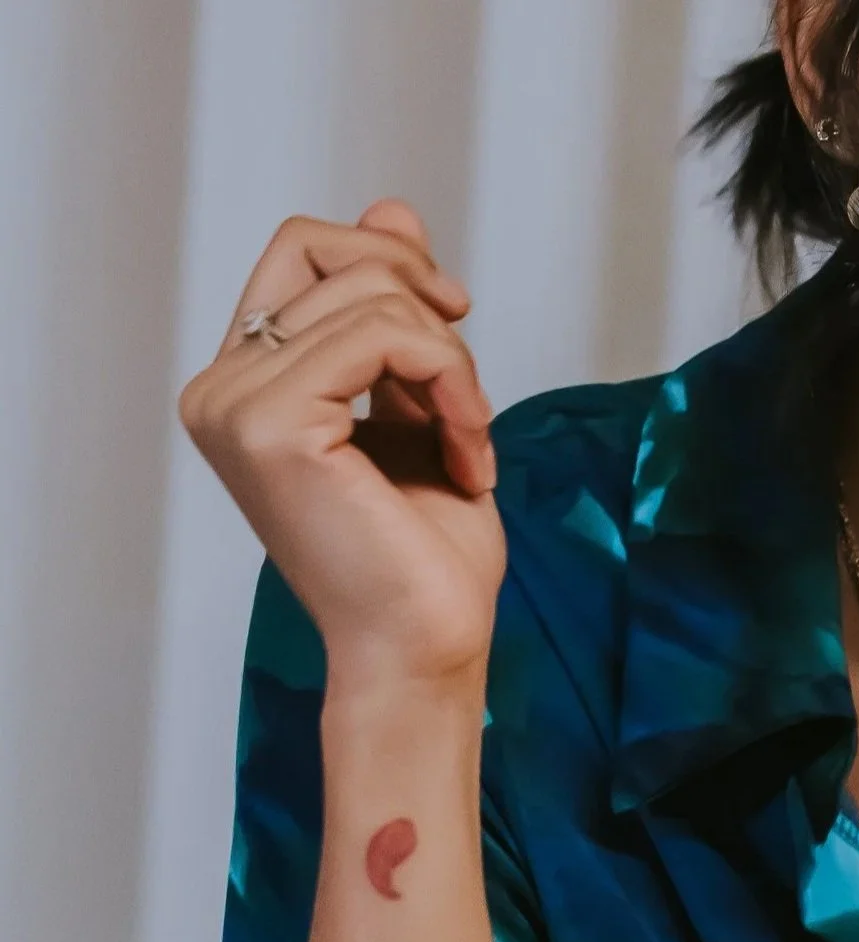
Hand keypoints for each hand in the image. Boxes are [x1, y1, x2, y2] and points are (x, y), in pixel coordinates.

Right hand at [180, 200, 505, 689]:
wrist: (426, 652)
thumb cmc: (425, 562)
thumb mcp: (421, 410)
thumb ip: (396, 318)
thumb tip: (391, 207)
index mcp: (244, 385)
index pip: (303, 253)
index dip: (389, 263)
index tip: (455, 323)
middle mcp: (220, 389)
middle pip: (323, 248)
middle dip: (420, 297)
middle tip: (468, 385)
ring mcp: (236, 404)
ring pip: (369, 293)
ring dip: (453, 364)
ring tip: (471, 445)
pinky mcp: (272, 422)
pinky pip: (382, 335)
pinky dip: (451, 383)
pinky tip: (467, 457)